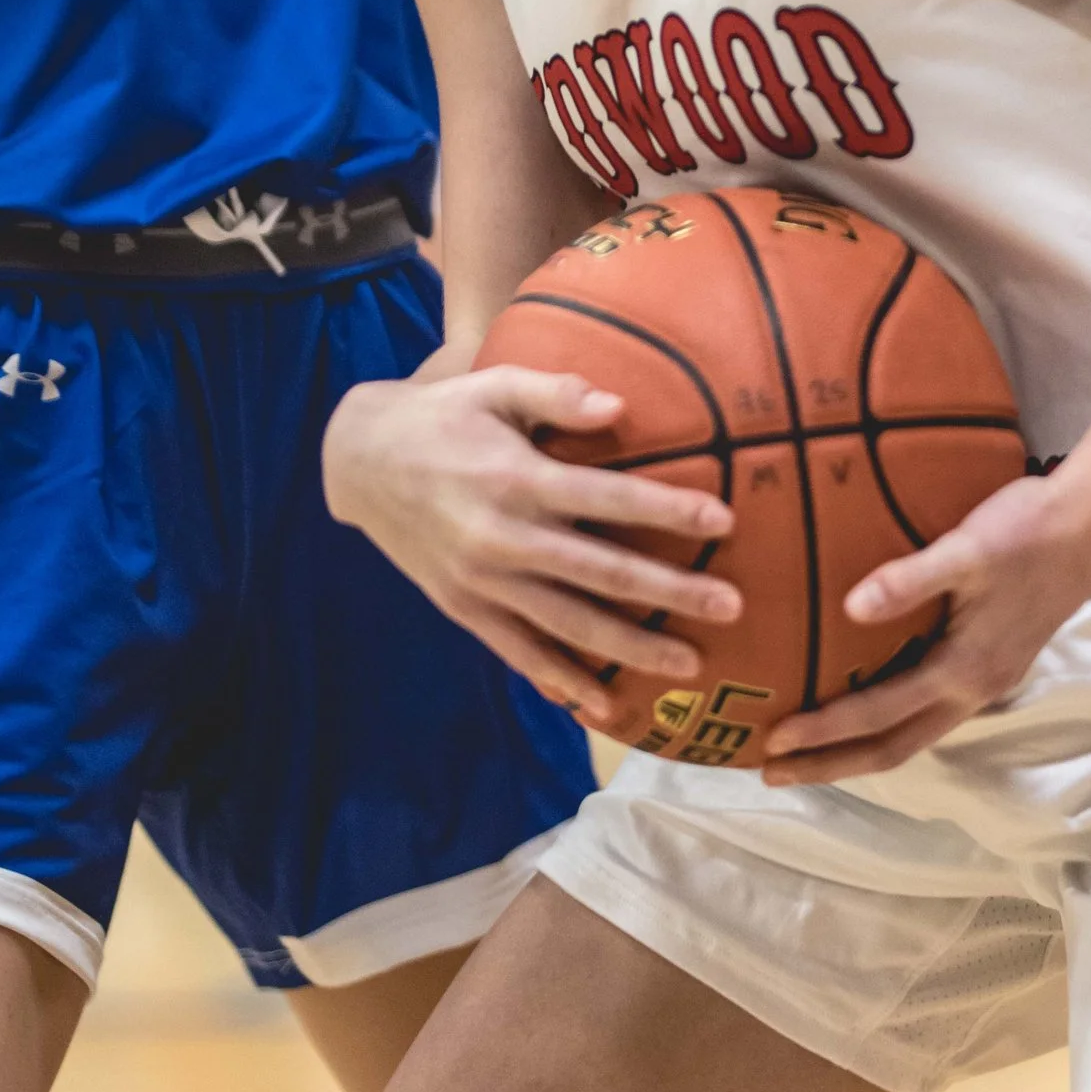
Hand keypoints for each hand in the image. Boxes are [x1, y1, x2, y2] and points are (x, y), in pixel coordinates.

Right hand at [324, 364, 739, 726]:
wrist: (358, 463)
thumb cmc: (442, 415)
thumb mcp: (492, 385)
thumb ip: (555, 392)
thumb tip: (620, 406)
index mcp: (516, 478)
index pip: (608, 496)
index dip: (668, 508)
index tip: (725, 518)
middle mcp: (503, 538)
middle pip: (602, 572)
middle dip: (671, 591)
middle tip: (732, 605)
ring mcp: (483, 582)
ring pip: (569, 625)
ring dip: (632, 648)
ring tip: (690, 664)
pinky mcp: (465, 610)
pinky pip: (520, 653)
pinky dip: (562, 682)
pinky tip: (605, 706)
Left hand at [758, 464, 1090, 783]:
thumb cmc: (1027, 531)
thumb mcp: (967, 549)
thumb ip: (909, 580)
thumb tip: (848, 610)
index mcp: (962, 671)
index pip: (877, 715)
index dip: (823, 732)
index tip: (772, 740)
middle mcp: (973, 691)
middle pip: (894, 748)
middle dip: (833, 765)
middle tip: (774, 773)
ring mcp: (986, 681)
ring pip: (913, 734)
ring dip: (859, 748)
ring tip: (810, 750)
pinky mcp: (991, 663)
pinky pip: (927, 710)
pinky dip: (888, 720)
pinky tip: (866, 700)